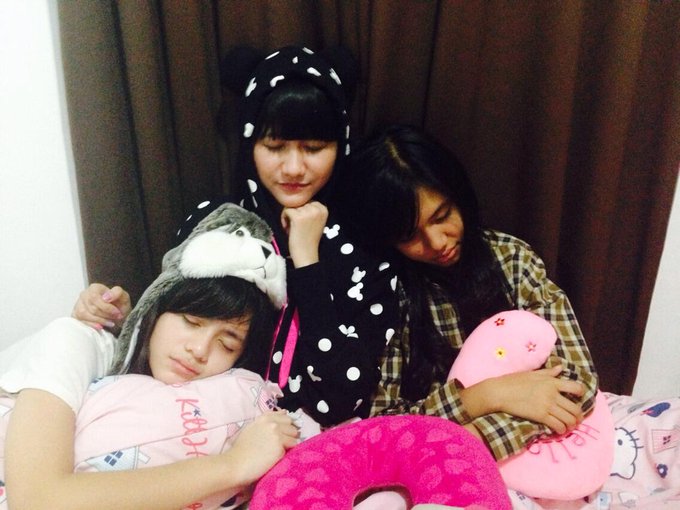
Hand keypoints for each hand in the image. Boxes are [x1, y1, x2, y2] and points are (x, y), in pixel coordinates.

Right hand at [71, 283, 130, 330]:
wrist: (117, 315)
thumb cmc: (119, 305)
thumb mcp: (124, 297)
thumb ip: (117, 292)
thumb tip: (106, 297)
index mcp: (94, 288)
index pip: (94, 297)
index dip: (106, 307)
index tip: (117, 312)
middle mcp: (84, 295)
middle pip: (91, 308)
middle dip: (105, 315)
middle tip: (115, 318)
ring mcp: (78, 305)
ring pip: (85, 315)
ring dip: (100, 321)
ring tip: (110, 322)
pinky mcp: (76, 315)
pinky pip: (81, 322)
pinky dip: (92, 325)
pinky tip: (100, 326)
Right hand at [226, 410, 298, 486]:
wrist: (235, 465)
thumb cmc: (241, 449)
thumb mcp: (253, 428)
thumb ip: (268, 420)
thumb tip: (284, 412)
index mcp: (265, 417)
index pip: (284, 416)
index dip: (284, 426)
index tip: (279, 434)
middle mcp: (273, 424)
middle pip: (292, 427)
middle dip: (288, 435)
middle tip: (277, 445)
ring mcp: (277, 435)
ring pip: (294, 438)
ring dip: (288, 445)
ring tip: (275, 452)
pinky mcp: (280, 448)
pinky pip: (290, 450)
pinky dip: (285, 455)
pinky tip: (273, 458)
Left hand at [280, 201, 327, 266]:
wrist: (306, 254)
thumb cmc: (308, 238)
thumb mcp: (315, 221)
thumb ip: (311, 210)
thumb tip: (297, 198)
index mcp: (324, 209)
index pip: (308, 200)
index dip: (302, 210)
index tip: (301, 221)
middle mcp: (317, 209)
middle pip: (300, 202)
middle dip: (295, 212)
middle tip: (295, 226)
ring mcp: (308, 212)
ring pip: (292, 205)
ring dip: (289, 215)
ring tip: (291, 227)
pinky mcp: (298, 217)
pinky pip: (286, 210)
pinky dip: (283, 218)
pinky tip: (287, 228)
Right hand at [462, 366, 584, 434]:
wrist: (499, 392)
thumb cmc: (513, 381)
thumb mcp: (532, 374)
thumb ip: (548, 372)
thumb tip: (560, 368)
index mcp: (551, 382)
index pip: (576, 387)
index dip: (581, 394)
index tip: (578, 399)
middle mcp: (552, 394)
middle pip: (575, 408)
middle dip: (578, 416)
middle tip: (576, 419)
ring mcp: (547, 405)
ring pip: (569, 419)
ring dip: (571, 425)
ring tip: (568, 427)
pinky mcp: (540, 416)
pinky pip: (558, 426)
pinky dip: (561, 430)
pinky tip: (559, 430)